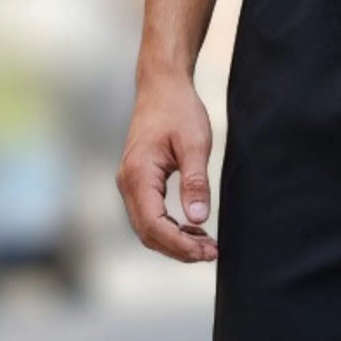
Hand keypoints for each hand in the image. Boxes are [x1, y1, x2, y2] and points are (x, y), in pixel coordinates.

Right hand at [117, 70, 218, 262]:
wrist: (162, 87)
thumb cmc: (178, 110)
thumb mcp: (195, 144)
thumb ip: (196, 183)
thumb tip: (199, 219)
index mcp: (139, 174)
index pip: (154, 225)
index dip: (180, 244)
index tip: (208, 252)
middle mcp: (128, 182)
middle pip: (148, 233)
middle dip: (180, 249)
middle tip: (213, 253)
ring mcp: (130, 184)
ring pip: (148, 229)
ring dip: (176, 242)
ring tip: (207, 245)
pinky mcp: (138, 183)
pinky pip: (150, 217)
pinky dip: (171, 230)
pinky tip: (195, 230)